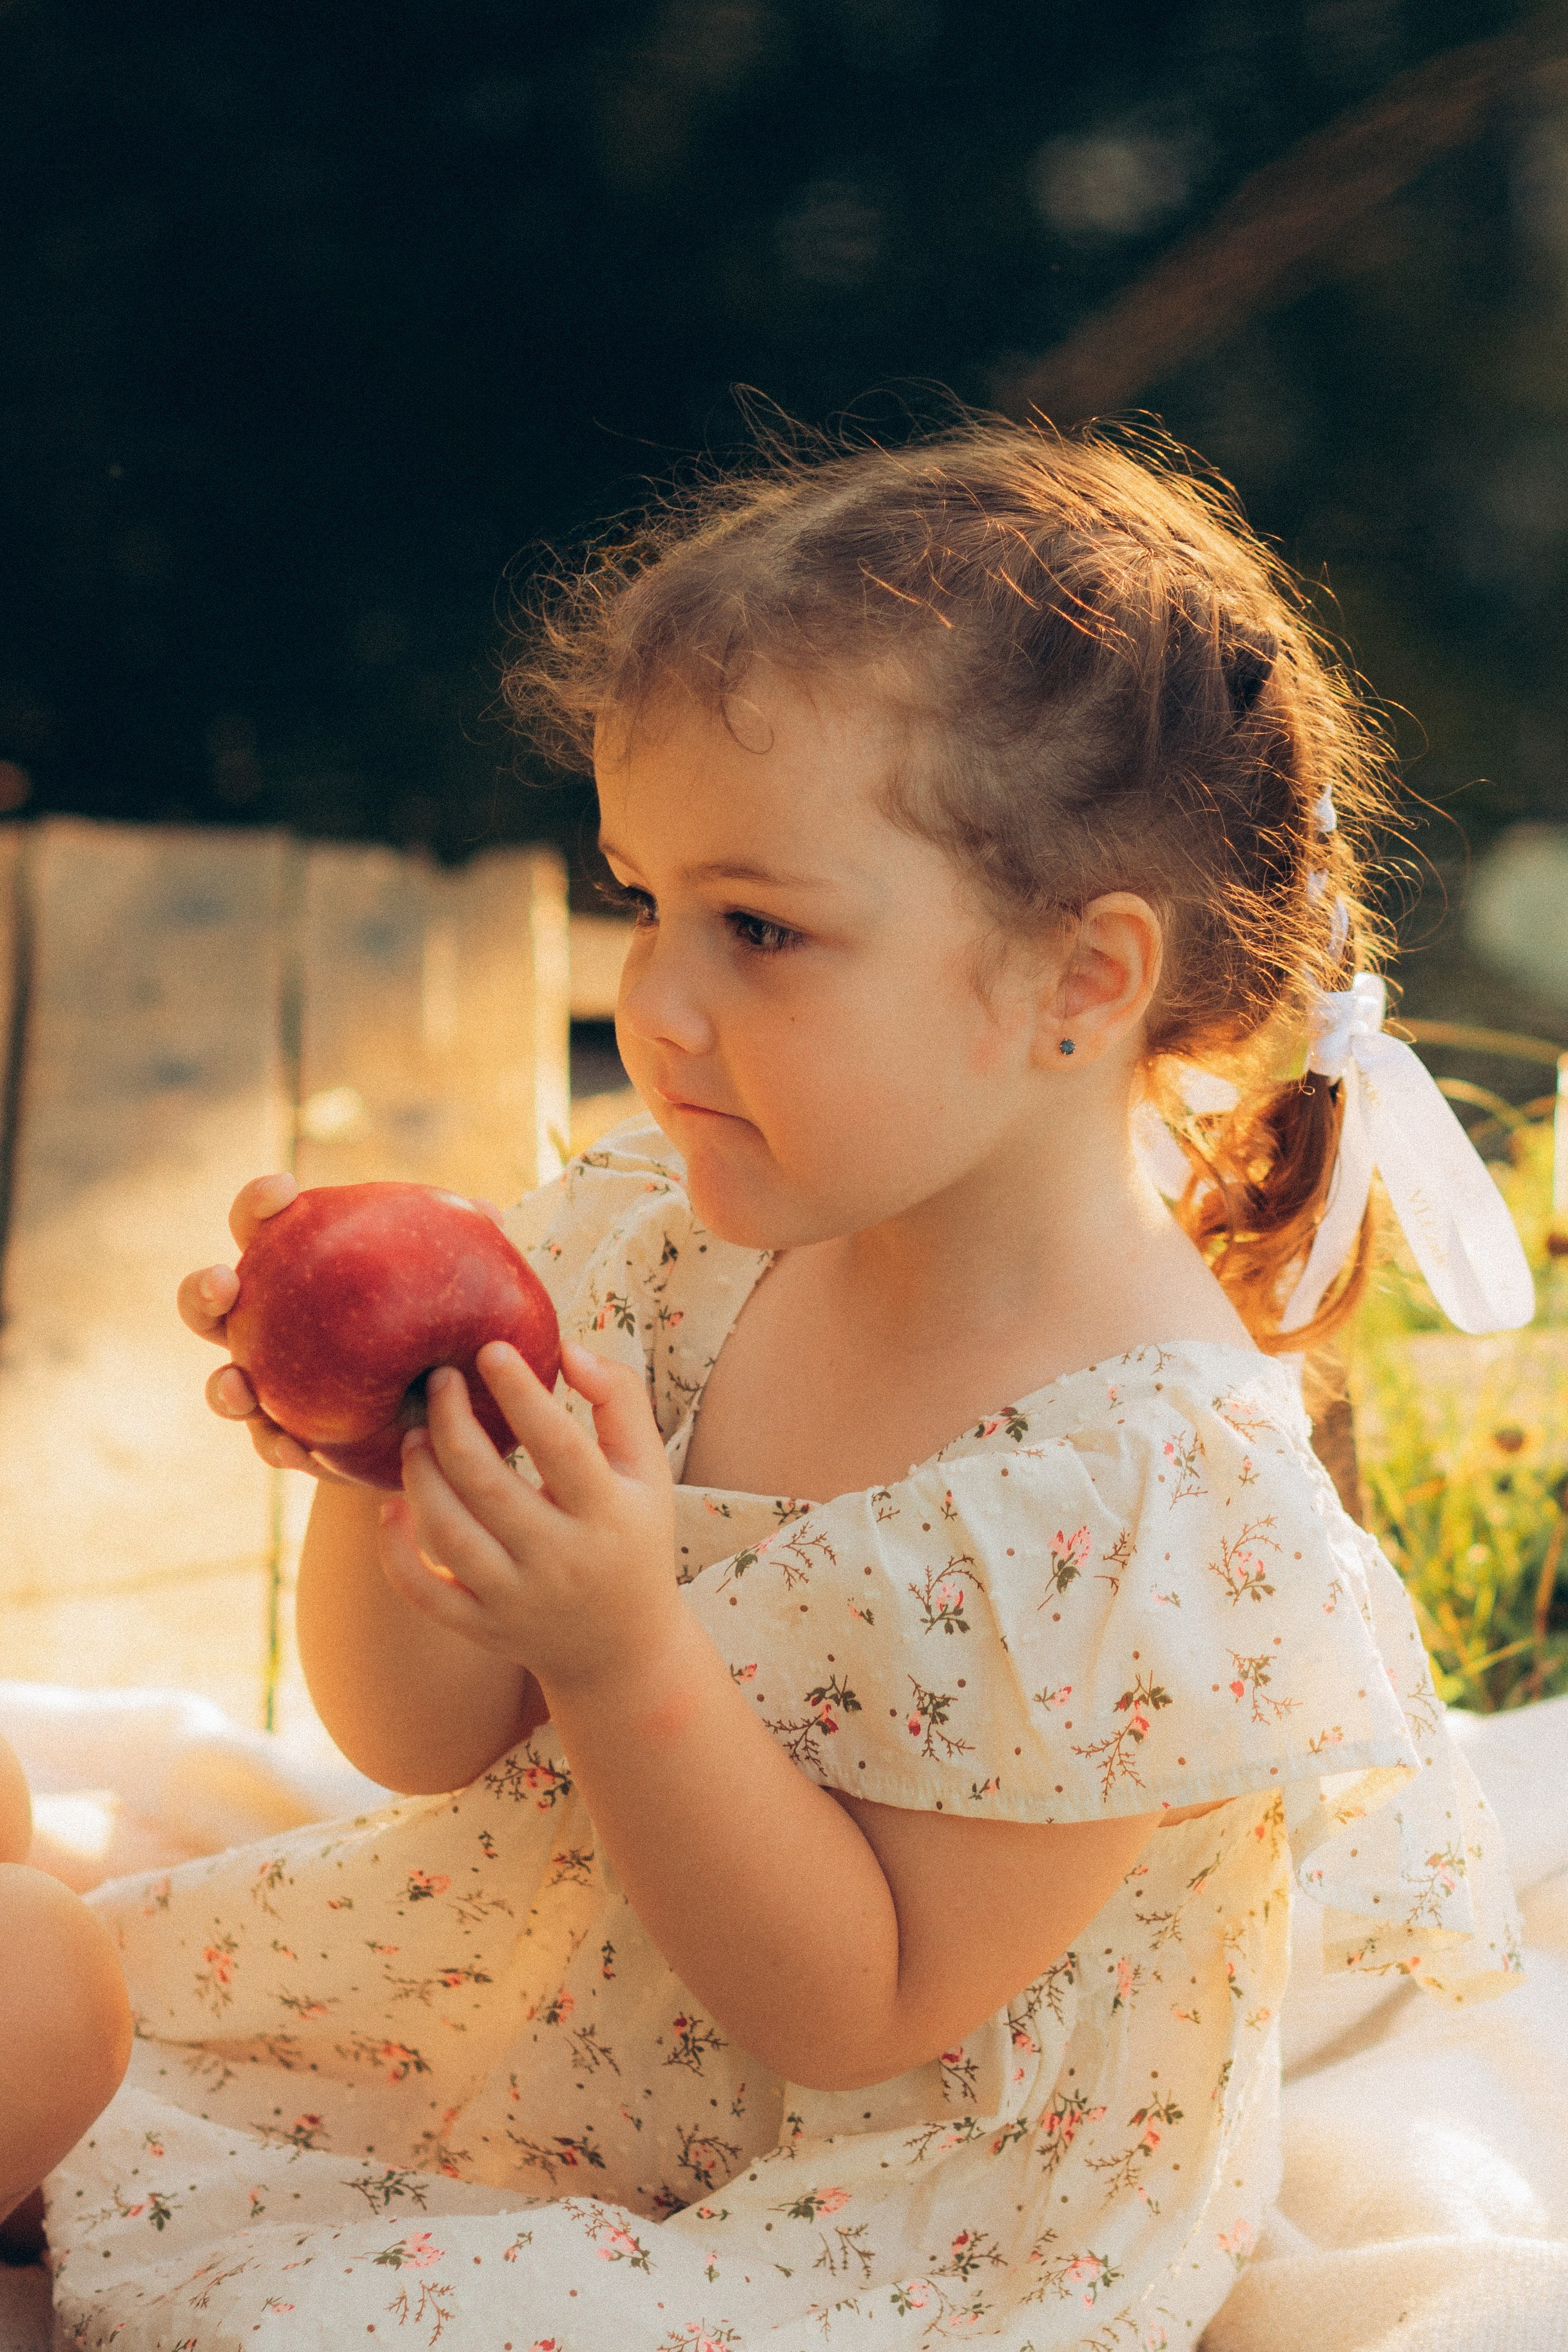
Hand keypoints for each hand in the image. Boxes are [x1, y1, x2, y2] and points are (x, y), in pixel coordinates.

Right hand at [179, 1176, 509, 1477]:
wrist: (433, 1418)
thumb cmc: (436, 1329)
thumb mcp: (454, 1290)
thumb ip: (463, 1252)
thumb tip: (488, 1210)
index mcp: (294, 1270)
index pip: (263, 1226)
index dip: (259, 1203)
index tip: (282, 1188)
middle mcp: (267, 1326)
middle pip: (210, 1304)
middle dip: (204, 1291)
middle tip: (224, 1284)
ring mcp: (268, 1386)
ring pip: (224, 1385)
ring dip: (224, 1386)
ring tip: (239, 1386)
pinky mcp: (287, 1441)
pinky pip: (270, 1446)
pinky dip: (277, 1447)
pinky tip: (295, 1450)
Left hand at [377, 1339, 681, 1698]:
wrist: (623, 1649)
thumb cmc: (632, 1534)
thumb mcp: (648, 1468)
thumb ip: (620, 1398)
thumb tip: (566, 1350)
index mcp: (609, 1513)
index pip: (559, 1444)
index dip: (521, 1393)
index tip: (490, 1348)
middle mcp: (561, 1560)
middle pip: (487, 1484)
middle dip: (452, 1422)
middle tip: (437, 1379)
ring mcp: (517, 1599)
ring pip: (447, 1533)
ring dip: (420, 1475)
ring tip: (414, 1436)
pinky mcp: (482, 1628)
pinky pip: (422, 1592)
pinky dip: (395, 1549)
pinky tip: (390, 1506)